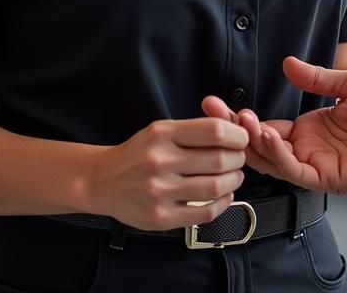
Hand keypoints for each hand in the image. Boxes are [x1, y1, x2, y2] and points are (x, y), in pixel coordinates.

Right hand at [87, 117, 248, 229]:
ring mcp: (160, 192)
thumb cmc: (140, 152)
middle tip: (239, 158)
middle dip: (238, 158)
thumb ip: (196, 128)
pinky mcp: (161, 218)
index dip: (236, 135)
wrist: (104, 181)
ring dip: (234, 180)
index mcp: (163, 134)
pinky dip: (223, 203)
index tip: (241, 138)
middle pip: (219, 160)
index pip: (214, 131)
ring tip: (234, 176)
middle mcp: (160, 162)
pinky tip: (224, 195)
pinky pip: (205, 212)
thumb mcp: (162, 129)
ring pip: (215, 187)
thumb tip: (236, 128)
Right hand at [203, 58, 346, 194]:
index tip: (216, 100)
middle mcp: (309, 149)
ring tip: (241, 119)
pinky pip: (298, 171)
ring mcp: (319, 165)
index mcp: (310, 128)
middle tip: (211, 109)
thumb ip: (316, 78)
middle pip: (261, 145)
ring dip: (254, 141)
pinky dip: (280, 155)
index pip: (265, 126)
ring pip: (274, 160)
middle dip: (235, 130)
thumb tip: (286, 63)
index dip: (241, 117)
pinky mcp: (332, 178)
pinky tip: (270, 134)